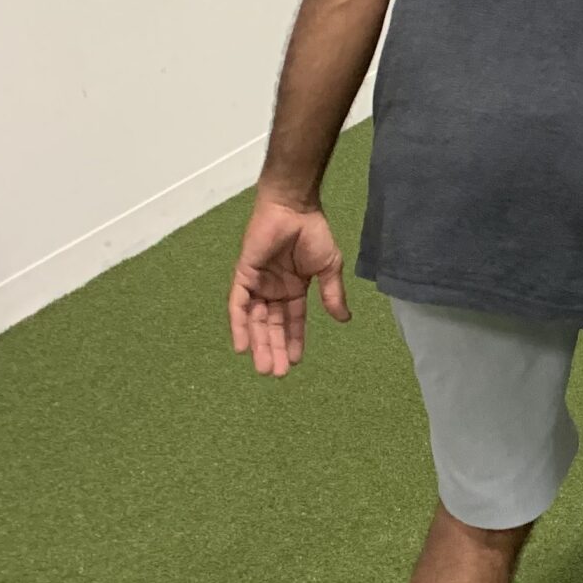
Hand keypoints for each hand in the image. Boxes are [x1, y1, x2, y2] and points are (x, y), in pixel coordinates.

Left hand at [227, 193, 350, 377]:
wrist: (295, 209)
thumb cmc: (314, 234)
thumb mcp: (329, 267)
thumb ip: (332, 294)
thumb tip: (344, 320)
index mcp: (294, 288)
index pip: (292, 321)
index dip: (293, 341)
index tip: (294, 362)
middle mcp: (273, 290)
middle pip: (272, 326)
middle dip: (274, 349)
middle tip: (275, 373)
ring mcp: (257, 284)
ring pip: (255, 320)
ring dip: (258, 343)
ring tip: (263, 367)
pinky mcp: (243, 275)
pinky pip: (238, 305)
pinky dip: (238, 325)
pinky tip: (242, 346)